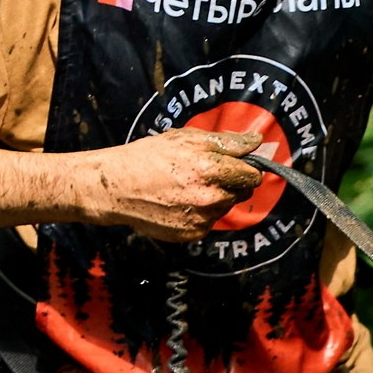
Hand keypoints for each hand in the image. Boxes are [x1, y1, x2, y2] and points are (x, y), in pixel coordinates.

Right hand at [78, 129, 264, 241]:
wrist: (116, 188)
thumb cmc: (148, 157)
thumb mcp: (186, 138)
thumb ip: (226, 141)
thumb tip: (256, 140)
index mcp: (211, 169)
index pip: (253, 175)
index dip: (246, 169)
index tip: (235, 166)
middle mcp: (211, 197)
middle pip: (243, 193)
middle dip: (231, 183)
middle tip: (206, 174)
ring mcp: (203, 218)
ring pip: (226, 208)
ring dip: (216, 199)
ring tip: (187, 187)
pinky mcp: (194, 233)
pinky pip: (210, 223)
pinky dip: (201, 214)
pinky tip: (180, 202)